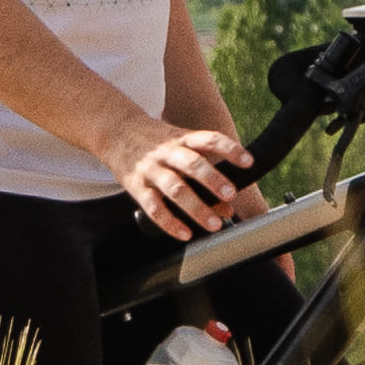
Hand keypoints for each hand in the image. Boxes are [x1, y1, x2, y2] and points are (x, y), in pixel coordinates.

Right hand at [110, 120, 257, 239]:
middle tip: (231, 195)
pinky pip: (153, 206)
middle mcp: (167, 153)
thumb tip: (229, 206)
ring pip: (174, 188)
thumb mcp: (181, 146)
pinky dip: (169, 222)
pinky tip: (185, 234)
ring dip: (196, 207)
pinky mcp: (135, 186)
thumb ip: (207, 171)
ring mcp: (150, 169)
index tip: (248, 162)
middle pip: (192, 164)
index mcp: (183, 139)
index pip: (210, 140)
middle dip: (213, 180)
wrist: (115, 130)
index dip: (230, 149)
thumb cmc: (157, 142)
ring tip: (215, 224)